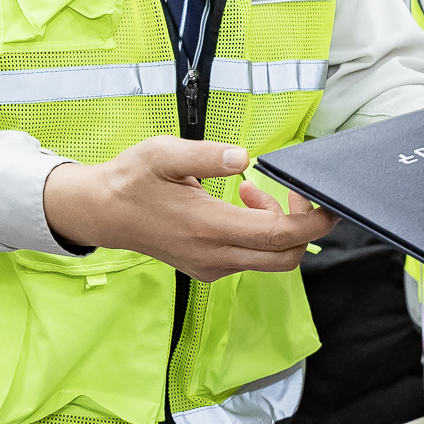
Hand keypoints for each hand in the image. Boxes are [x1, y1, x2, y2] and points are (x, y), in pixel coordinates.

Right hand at [42, 136, 336, 281]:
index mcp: (209, 228)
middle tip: (288, 191)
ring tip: (250, 189)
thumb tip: (242, 156)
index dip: (311, 220)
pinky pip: (251, 258)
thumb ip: (204, 154)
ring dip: (276, 225)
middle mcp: (215, 256)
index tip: (321, 198)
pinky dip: (259, 233)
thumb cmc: (132, 180)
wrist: (102, 212)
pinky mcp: (208, 269)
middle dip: (301, 225)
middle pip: (286, 257)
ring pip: (270, 258)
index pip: (280, 236)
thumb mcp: (162, 154)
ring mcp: (212, 267)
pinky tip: (238, 204)